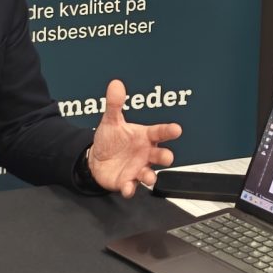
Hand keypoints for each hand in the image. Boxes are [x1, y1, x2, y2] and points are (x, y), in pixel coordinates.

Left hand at [84, 78, 181, 196]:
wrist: (96, 159)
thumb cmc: (110, 140)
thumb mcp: (111, 121)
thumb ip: (115, 104)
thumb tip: (115, 84)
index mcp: (144, 137)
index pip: (160, 132)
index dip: (168, 130)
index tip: (177, 129)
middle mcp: (145, 153)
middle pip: (160, 155)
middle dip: (165, 156)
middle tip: (167, 156)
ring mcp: (137, 168)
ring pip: (149, 174)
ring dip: (150, 175)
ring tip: (148, 176)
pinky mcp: (127, 181)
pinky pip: (131, 186)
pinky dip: (130, 188)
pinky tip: (128, 187)